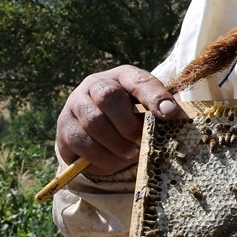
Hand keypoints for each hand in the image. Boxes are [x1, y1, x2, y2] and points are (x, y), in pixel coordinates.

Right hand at [56, 65, 179, 175]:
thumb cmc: (128, 119)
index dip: (155, 96)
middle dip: (128, 125)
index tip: (170, 114)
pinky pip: (82, 143)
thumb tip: (171, 115)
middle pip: (109, 97)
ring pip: (94, 122)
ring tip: (129, 154)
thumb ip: (156, 112)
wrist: (94, 133)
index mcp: (122, 76)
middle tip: (140, 141)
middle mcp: (95, 84)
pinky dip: (102, 157)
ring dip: (116, 144)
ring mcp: (75, 104)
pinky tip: (113, 160)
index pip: (138, 80)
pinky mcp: (64, 127)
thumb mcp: (144, 111)